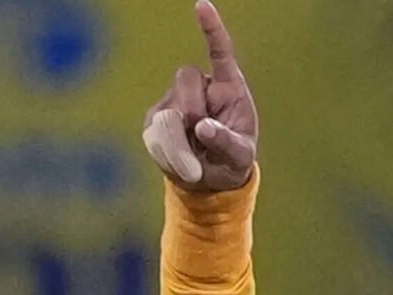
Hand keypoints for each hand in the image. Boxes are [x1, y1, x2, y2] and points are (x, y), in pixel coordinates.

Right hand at [142, 0, 256, 191]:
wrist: (209, 179)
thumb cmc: (232, 161)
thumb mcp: (239, 157)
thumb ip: (226, 142)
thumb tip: (202, 127)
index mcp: (228, 88)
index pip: (220, 53)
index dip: (212, 29)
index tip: (202, 6)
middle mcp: (201, 88)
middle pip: (186, 77)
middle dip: (191, 107)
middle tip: (199, 134)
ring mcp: (175, 100)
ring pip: (168, 105)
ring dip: (179, 136)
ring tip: (195, 157)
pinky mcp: (156, 118)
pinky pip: (154, 128)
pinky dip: (166, 148)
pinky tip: (180, 158)